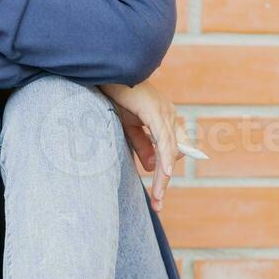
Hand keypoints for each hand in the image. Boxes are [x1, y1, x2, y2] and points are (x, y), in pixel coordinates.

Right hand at [99, 82, 186, 211]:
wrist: (107, 74)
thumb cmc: (116, 96)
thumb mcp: (128, 126)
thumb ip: (142, 145)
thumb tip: (153, 167)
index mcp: (164, 119)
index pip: (170, 151)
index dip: (165, 173)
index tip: (159, 194)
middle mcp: (169, 115)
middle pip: (172, 155)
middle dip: (163, 182)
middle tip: (157, 204)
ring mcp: (164, 113)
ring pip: (169, 151)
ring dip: (163, 177)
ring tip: (157, 197)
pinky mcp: (155, 112)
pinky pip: (163, 139)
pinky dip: (164, 158)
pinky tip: (164, 174)